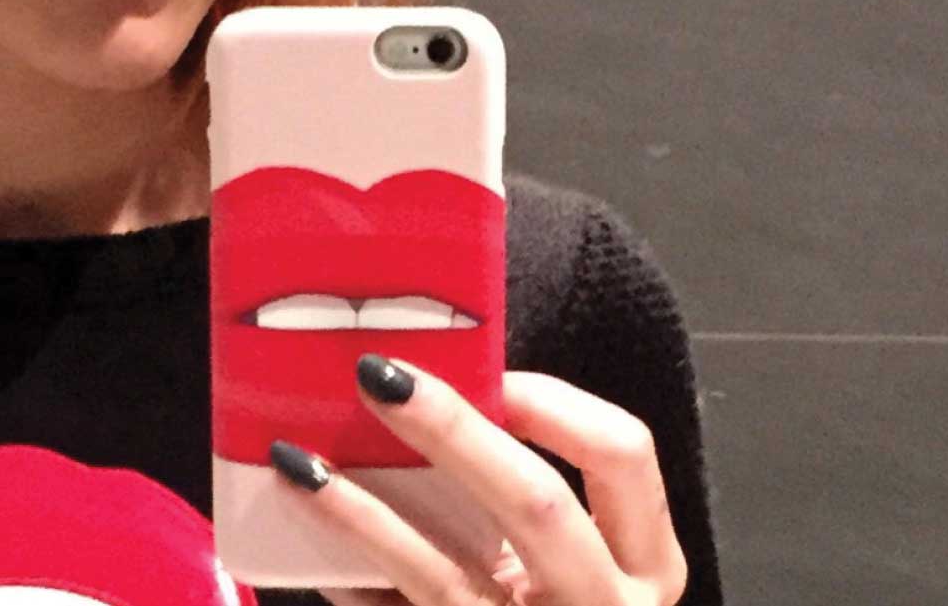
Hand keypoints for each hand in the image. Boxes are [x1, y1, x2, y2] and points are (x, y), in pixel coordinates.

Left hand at [268, 355, 687, 605]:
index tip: (489, 373)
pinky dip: (345, 571)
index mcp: (646, 563)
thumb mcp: (573, 561)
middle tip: (379, 378)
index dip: (555, 402)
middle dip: (455, 433)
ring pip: (443, 574)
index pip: (623, 454)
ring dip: (364, 511)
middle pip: (538, 503)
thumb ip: (530, 493)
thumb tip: (431, 388)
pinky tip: (303, 525)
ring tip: (301, 460)